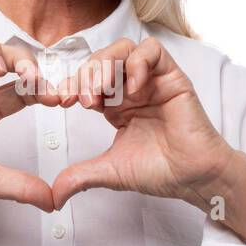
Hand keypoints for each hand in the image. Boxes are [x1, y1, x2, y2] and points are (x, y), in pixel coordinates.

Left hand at [48, 36, 239, 210]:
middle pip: (101, 60)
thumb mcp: (109, 171)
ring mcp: (152, 80)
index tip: (62, 101)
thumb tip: (54, 196)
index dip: (72, 85)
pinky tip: (134, 90)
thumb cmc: (160, 171)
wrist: (191, 177)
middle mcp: (132, 89)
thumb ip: (80, 177)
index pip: (87, 81)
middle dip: (86, 75)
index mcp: (116, 105)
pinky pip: (153, 50)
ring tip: (103, 92)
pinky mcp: (172, 77)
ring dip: (107, 65)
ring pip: (123, 49)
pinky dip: (138, 63)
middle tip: (83, 100)